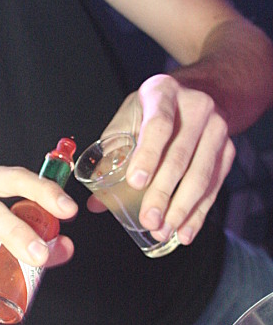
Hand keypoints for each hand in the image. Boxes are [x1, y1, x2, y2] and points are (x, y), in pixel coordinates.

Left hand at [99, 73, 234, 244]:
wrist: (198, 94)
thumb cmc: (153, 110)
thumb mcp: (129, 117)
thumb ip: (110, 154)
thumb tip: (96, 202)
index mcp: (164, 93)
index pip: (159, 125)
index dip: (147, 155)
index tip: (135, 183)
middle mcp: (196, 107)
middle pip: (180, 156)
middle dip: (163, 193)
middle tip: (149, 220)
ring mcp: (217, 129)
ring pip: (201, 175)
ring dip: (182, 208)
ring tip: (164, 231)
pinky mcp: (228, 150)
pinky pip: (214, 186)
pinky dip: (199, 212)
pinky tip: (185, 230)